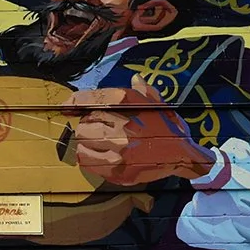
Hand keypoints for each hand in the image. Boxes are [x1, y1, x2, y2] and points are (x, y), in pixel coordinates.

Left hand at [64, 74, 215, 185]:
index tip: (66, 107)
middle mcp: (121, 125)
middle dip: (88, 127)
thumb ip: (143, 91)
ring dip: (87, 143)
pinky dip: (89, 158)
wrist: (183, 157)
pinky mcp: (117, 170)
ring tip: (100, 144)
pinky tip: (99, 156)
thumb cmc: (169, 129)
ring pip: (83, 143)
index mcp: (128, 104)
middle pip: (84, 124)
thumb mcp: (158, 104)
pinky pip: (87, 162)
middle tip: (100, 131)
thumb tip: (135, 78)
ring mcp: (118, 149)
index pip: (89, 99)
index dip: (73, 103)